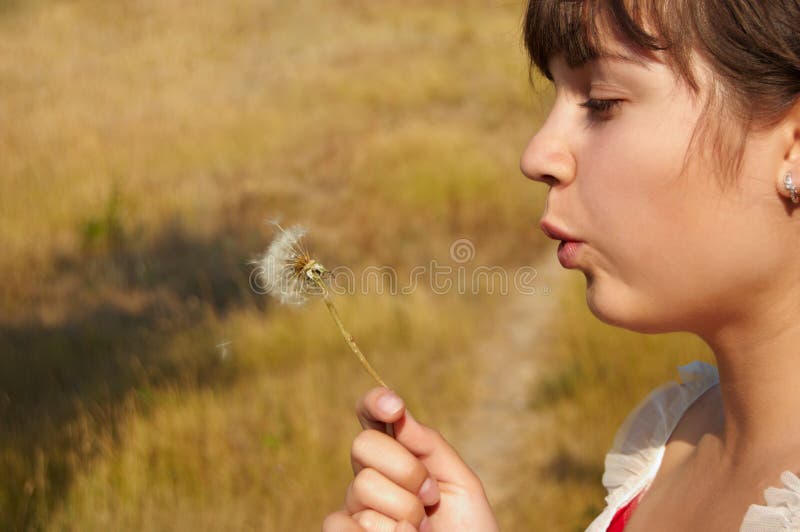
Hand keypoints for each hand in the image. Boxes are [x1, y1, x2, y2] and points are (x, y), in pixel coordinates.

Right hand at [322, 388, 498, 530]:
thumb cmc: (468, 529)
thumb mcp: (461, 482)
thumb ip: (430, 445)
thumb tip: (398, 413)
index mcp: (397, 454)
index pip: (372, 416)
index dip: (374, 402)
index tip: (394, 407)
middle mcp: (370, 476)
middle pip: (364, 445)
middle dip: (407, 471)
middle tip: (431, 498)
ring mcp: (355, 508)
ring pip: (362, 487)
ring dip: (403, 513)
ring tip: (422, 530)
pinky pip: (339, 523)